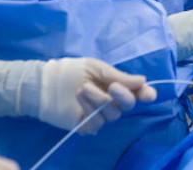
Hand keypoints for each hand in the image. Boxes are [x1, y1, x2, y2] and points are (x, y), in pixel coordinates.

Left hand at [0, 58, 155, 135]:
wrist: (44, 82)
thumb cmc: (70, 70)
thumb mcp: (95, 68)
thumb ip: (119, 76)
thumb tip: (143, 81)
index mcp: (116, 85)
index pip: (137, 93)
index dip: (145, 95)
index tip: (148, 94)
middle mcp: (111, 102)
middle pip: (127, 106)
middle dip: (122, 96)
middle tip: (111, 87)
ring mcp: (99, 115)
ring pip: (111, 115)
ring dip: (98, 100)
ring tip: (82, 89)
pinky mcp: (86, 125)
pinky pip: (96, 124)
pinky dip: (88, 111)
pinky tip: (78, 100)